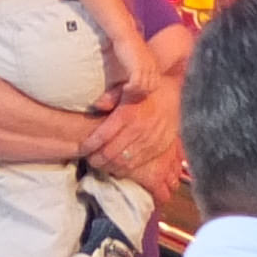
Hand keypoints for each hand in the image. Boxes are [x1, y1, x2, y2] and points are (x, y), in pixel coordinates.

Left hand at [84, 81, 182, 196]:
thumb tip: (97, 106)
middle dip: (97, 159)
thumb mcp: (126, 87)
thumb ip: (110, 96)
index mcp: (127, 114)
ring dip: (109, 166)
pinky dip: (125, 168)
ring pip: (123, 162)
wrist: (173, 94)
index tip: (82, 149)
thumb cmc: (145, 91)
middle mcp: (138, 129)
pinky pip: (138, 164)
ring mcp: (149, 141)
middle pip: (110, 153)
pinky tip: (118, 165)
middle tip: (90, 159)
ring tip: (102, 164)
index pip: (102, 136)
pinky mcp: (158, 148)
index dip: (89, 146)